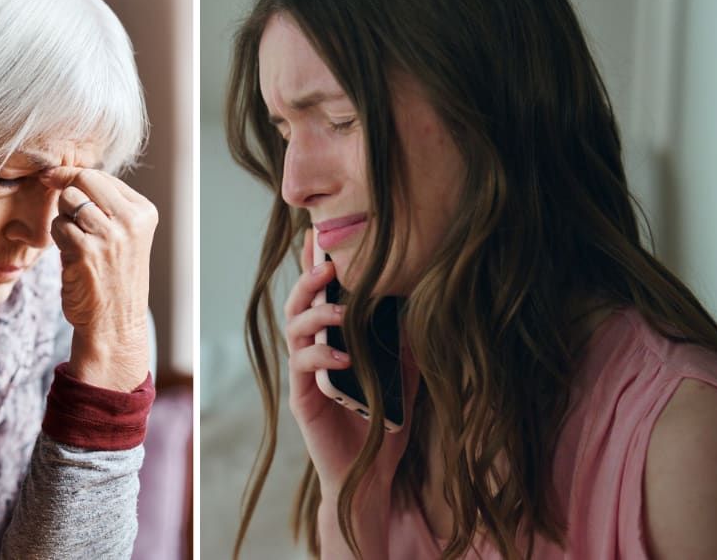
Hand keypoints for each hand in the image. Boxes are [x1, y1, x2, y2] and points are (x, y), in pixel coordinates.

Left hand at [41, 167, 156, 391]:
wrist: (115, 326)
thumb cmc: (114, 280)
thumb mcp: (125, 237)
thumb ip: (107, 207)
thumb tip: (70, 175)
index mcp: (144, 213)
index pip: (102, 176)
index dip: (74, 176)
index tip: (55, 179)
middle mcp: (131, 221)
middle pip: (85, 180)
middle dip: (65, 189)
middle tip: (61, 208)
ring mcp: (109, 235)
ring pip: (69, 201)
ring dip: (62, 218)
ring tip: (73, 240)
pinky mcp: (86, 251)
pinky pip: (58, 226)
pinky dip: (57, 238)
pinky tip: (69, 255)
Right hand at [285, 229, 418, 553]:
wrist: (369, 478)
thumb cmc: (384, 426)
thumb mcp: (404, 377)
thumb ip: (404, 344)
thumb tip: (422, 304)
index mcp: (332, 342)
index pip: (321, 297)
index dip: (317, 267)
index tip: (320, 237)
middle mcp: (313, 354)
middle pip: (298, 306)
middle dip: (309, 281)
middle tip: (327, 264)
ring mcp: (305, 376)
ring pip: (295, 331)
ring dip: (315, 315)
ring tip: (338, 309)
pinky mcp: (303, 399)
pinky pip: (304, 369)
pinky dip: (322, 357)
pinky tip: (344, 357)